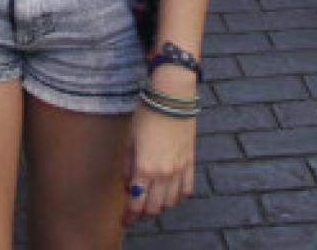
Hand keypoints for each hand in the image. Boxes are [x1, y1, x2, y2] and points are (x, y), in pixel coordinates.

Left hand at [123, 103, 197, 226]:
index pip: (136, 203)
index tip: (125, 219)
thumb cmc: (147, 114)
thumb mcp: (130, 139)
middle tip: (136, 211)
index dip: (129, 216)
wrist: (172, 97)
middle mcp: (163, 174)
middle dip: (143, 213)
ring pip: (171, 202)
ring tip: (152, 201)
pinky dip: (178, 196)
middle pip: (154, 208)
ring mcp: (179, 170)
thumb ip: (128, 166)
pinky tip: (171, 193)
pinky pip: (187, 190)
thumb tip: (128, 184)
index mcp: (144, 168)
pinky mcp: (191, 163)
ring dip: (160, 206)